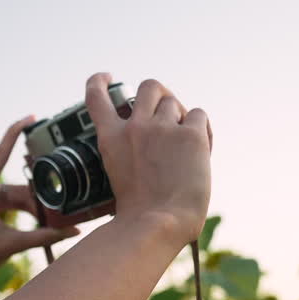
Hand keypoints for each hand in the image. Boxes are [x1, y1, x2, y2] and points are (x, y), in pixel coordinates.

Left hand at [0, 116, 81, 284]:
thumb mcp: (13, 245)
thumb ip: (44, 237)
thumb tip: (73, 232)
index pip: (0, 154)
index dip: (15, 133)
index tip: (29, 117)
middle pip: (16, 184)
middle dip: (35, 198)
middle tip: (52, 212)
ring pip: (14, 193)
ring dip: (30, 206)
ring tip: (43, 222)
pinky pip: (8, 201)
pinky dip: (22, 209)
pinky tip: (35, 219)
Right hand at [85, 73, 212, 246]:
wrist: (159, 221)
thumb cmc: (139, 211)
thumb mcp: (119, 175)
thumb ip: (129, 151)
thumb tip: (153, 142)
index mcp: (111, 139)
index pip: (97, 97)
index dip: (99, 81)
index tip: (106, 77)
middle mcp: (134, 127)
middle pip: (149, 86)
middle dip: (159, 95)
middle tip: (166, 113)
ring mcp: (162, 129)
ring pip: (174, 100)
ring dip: (179, 115)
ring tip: (184, 141)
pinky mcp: (190, 135)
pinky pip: (199, 115)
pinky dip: (201, 128)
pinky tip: (201, 148)